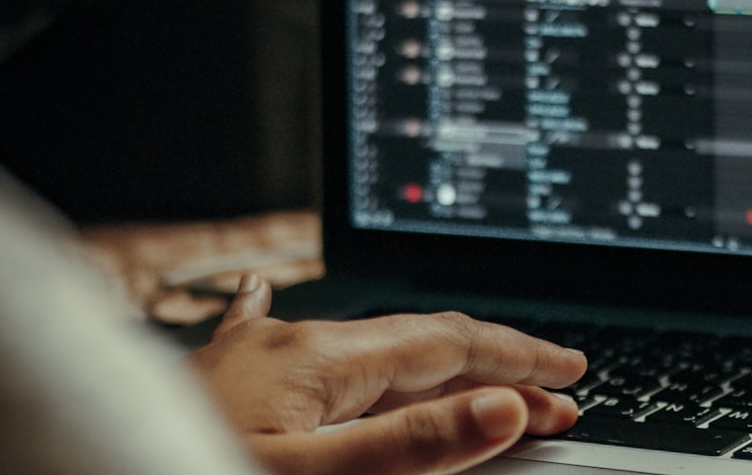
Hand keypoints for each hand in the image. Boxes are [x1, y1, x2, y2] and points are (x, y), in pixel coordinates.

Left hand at [188, 275, 587, 474]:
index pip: (448, 347)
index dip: (517, 360)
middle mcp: (291, 346)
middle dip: (494, 364)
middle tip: (554, 389)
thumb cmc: (181, 471)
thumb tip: (500, 406)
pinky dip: (301, 334)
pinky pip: (283, 341)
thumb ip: (409, 444)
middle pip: (419, 344)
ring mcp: (257, 360)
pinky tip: (262, 294)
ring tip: (483, 375)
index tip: (570, 376)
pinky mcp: (228, 383)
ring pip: (370, 350)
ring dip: (436, 363)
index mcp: (319, 359)